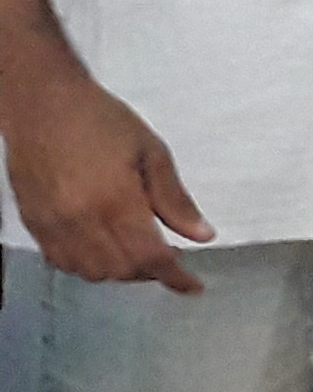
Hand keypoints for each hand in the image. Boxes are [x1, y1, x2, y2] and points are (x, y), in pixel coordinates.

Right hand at [0, 75, 210, 288]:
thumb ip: (175, 199)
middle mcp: (80, 220)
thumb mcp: (151, 152)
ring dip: (119, 271)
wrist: (42, 105)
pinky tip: (102, 247)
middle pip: (121, 270)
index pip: (151, 257)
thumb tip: (201, 234)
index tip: (192, 286)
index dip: (175, 277)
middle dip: (150, 272)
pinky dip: (87, 265)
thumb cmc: (99, 120)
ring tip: (137, 252)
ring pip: (90, 272)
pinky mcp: (33, 223)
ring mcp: (52, 225)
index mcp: (115, 201)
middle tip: (168, 257)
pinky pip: (61, 262)